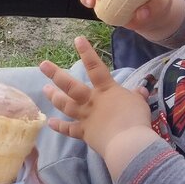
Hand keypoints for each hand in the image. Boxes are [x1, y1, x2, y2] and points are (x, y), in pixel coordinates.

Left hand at [39, 36, 160, 175]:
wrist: (128, 143)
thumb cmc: (136, 119)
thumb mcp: (140, 103)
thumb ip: (137, 95)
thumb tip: (141, 90)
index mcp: (106, 90)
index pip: (95, 67)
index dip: (87, 53)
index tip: (77, 40)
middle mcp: (92, 101)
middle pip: (70, 85)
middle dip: (55, 74)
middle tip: (43, 65)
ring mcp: (86, 117)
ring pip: (66, 105)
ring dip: (54, 97)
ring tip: (45, 89)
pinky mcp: (84, 133)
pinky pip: (69, 129)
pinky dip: (59, 126)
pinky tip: (50, 122)